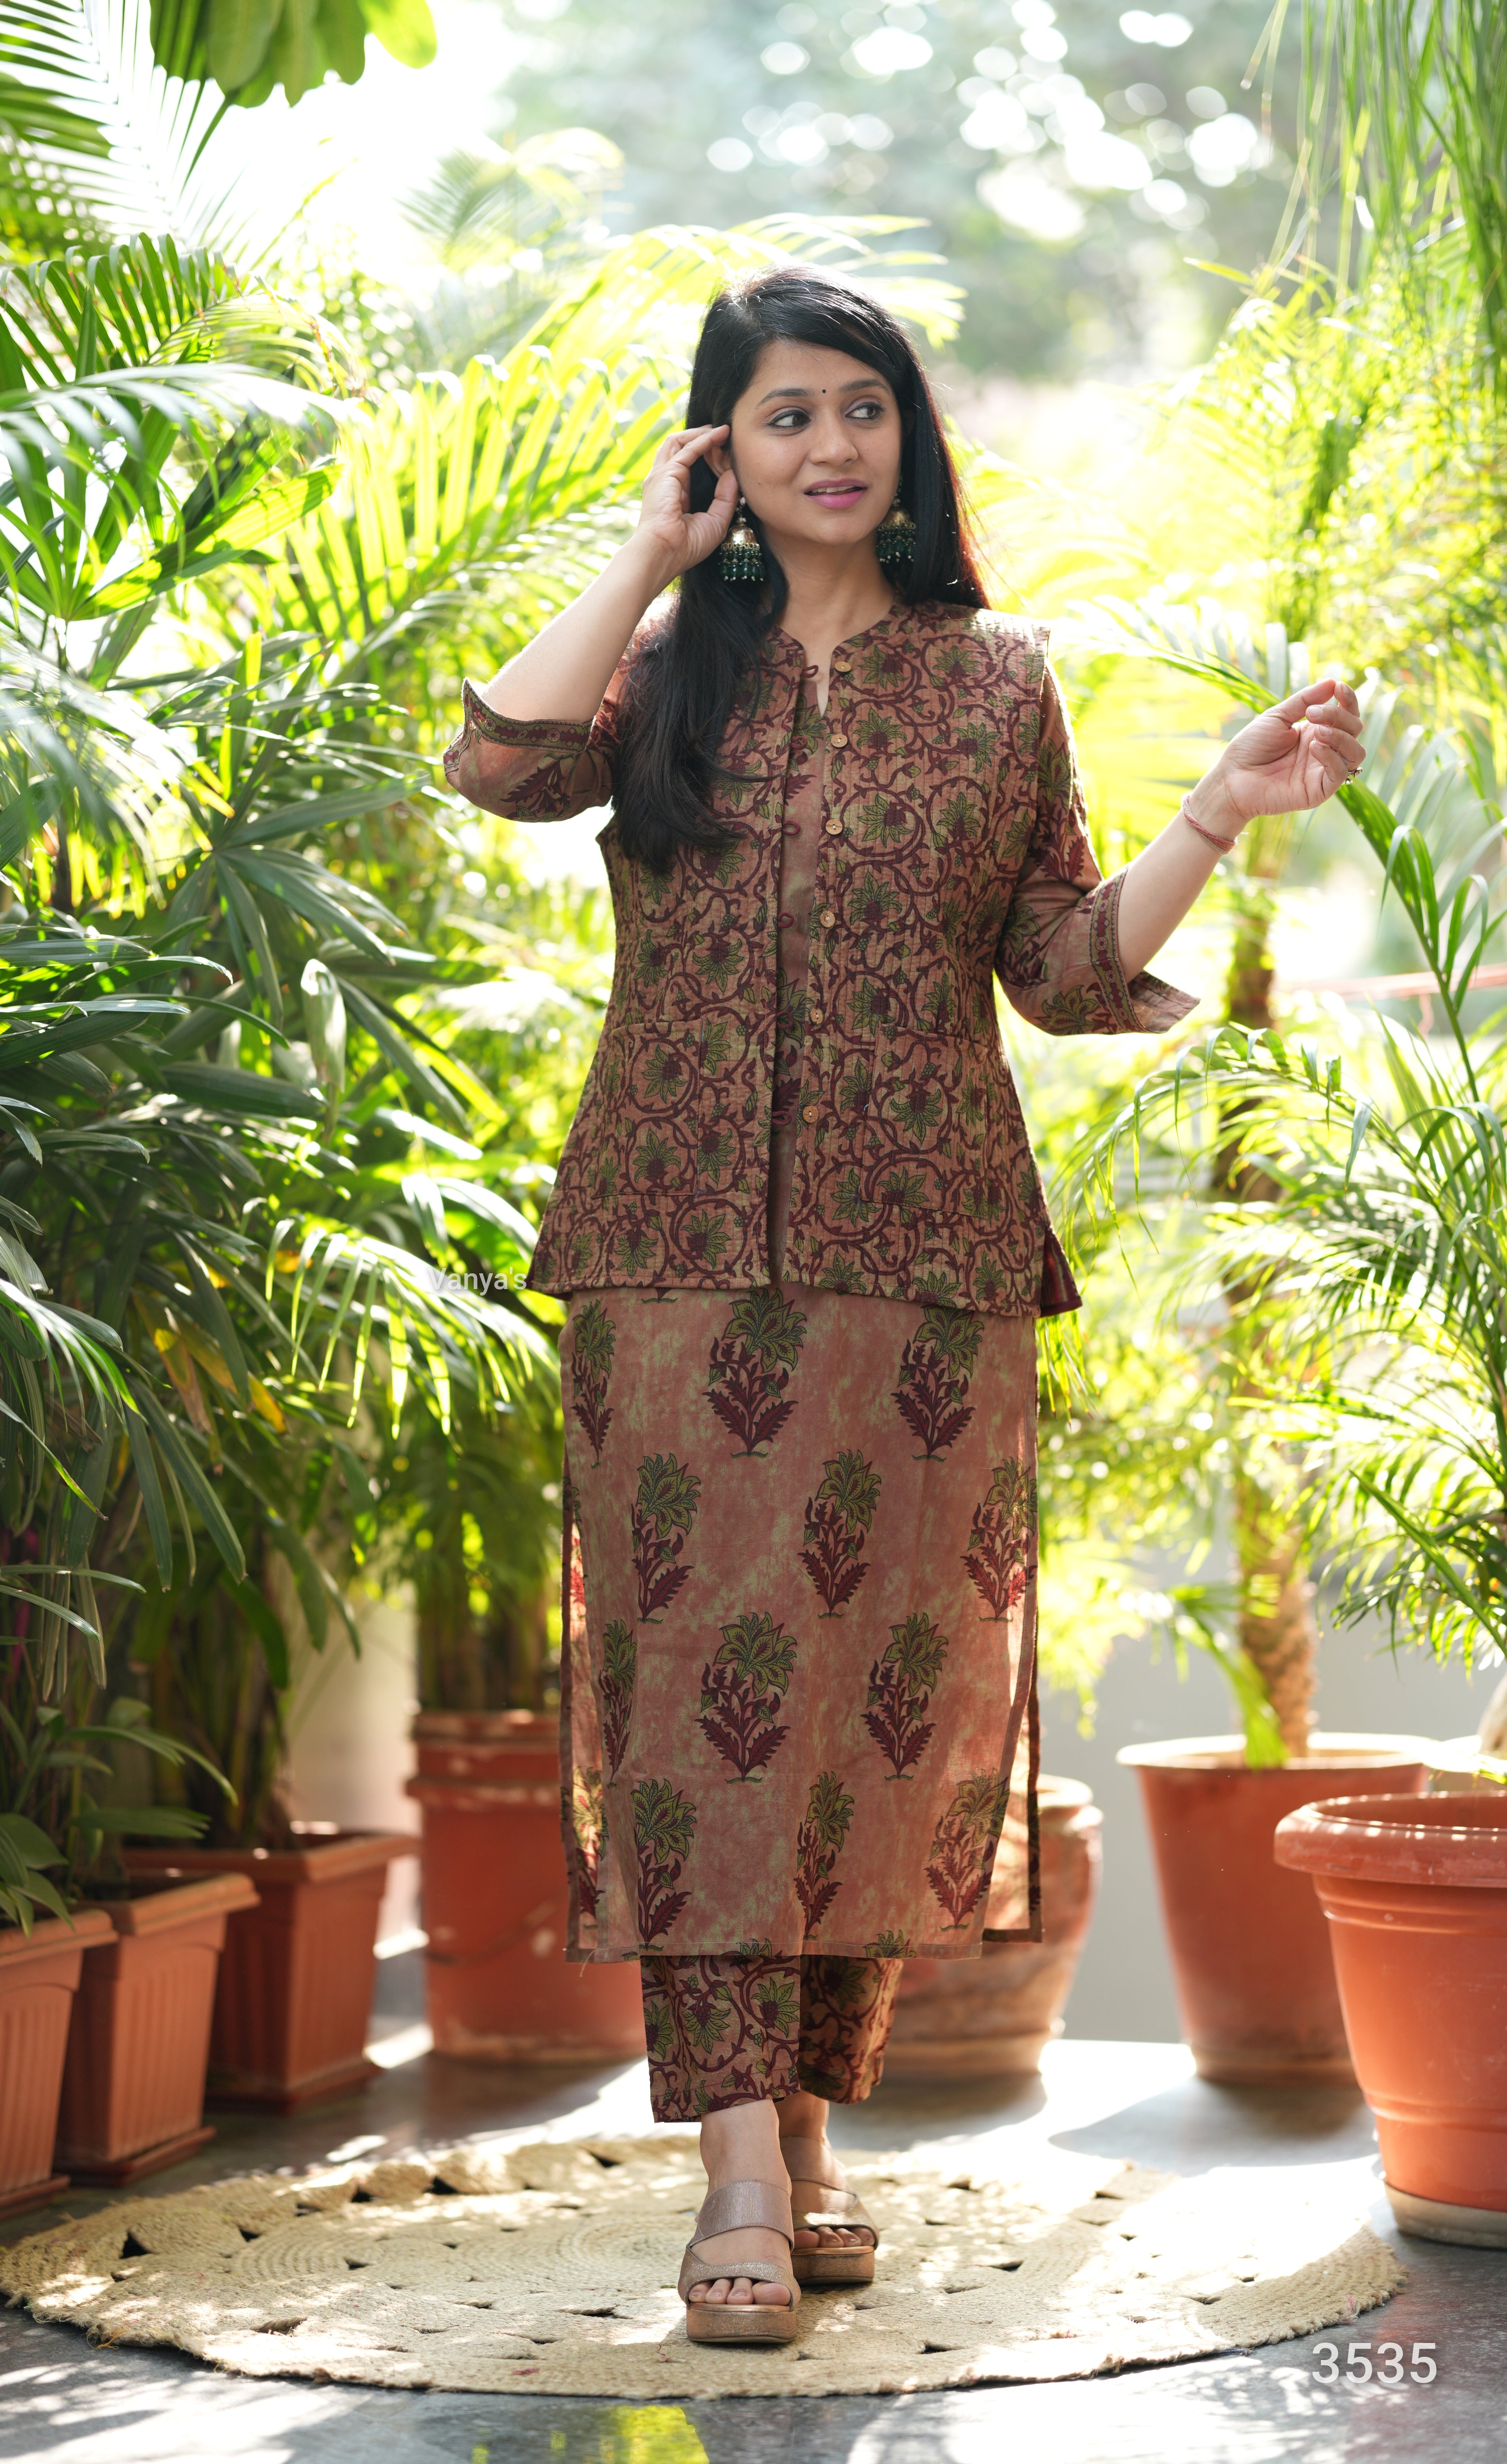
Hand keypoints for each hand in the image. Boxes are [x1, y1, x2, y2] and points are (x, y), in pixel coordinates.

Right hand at [626, 424, 738, 586]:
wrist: (665, 554)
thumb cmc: (686, 546)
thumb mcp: (715, 521)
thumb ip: (725, 497)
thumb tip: (734, 474)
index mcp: (673, 494)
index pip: (687, 465)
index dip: (706, 456)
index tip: (726, 452)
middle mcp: (664, 481)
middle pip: (680, 448)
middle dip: (701, 438)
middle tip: (724, 435)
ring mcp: (662, 475)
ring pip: (679, 441)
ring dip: (701, 433)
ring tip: (722, 430)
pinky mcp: (666, 473)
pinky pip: (687, 448)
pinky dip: (704, 439)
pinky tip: (719, 435)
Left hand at [1198, 679, 1364, 832]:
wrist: (1232, 777)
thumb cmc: (1251, 747)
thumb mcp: (1278, 716)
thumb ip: (1305, 700)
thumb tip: (1333, 682)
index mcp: (1316, 730)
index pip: (1347, 714)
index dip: (1348, 700)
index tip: (1339, 687)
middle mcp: (1325, 749)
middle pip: (1354, 730)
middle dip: (1340, 716)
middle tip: (1312, 713)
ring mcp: (1323, 770)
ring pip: (1356, 753)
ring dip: (1341, 736)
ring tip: (1317, 731)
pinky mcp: (1319, 790)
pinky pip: (1340, 773)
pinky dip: (1332, 757)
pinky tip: (1314, 747)